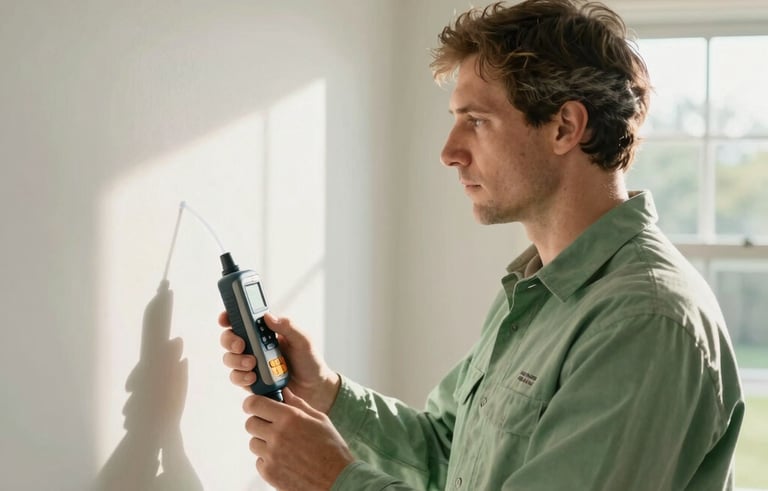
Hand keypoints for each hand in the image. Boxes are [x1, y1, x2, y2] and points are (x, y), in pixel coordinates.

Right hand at [218, 312, 340, 412]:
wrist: (314, 389)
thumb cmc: (309, 361)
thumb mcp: (303, 340)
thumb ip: (288, 327)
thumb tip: (268, 316)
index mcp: (265, 331)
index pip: (242, 320)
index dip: (229, 316)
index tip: (225, 319)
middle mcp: (254, 346)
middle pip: (229, 339)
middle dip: (230, 340)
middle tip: (241, 345)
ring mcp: (251, 364)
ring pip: (230, 359)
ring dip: (236, 360)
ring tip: (252, 364)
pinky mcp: (251, 381)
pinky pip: (237, 378)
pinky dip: (242, 377)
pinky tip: (254, 378)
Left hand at [243, 388, 353, 489]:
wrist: (337, 479)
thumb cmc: (331, 449)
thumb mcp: (320, 419)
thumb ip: (298, 404)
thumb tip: (285, 392)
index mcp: (290, 417)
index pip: (254, 404)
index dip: (251, 403)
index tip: (253, 405)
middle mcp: (277, 435)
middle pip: (250, 423)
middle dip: (259, 422)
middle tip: (272, 426)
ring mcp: (272, 455)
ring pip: (253, 443)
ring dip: (264, 442)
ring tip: (283, 446)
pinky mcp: (269, 473)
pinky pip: (259, 461)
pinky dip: (268, 460)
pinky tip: (285, 460)